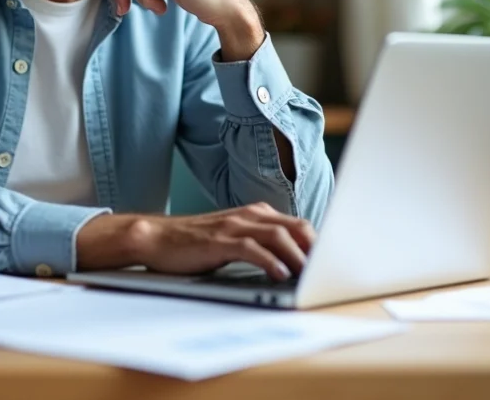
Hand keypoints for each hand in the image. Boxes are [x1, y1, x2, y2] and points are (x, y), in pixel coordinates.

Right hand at [76, 203, 314, 279]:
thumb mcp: (231, 238)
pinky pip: (251, 248)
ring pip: (277, 236)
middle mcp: (247, 216)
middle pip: (294, 226)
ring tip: (310, 275)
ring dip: (298, 256)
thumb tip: (291, 263)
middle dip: (316, 248)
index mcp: (254, 214)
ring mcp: (233, 227)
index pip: (297, 224)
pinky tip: (280, 274)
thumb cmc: (194, 243)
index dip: (318, 242)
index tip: (333, 261)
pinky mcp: (219, 241)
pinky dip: (270, 261)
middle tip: (329, 270)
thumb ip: (258, 243)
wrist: (156, 238)